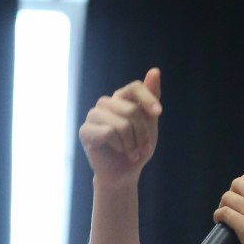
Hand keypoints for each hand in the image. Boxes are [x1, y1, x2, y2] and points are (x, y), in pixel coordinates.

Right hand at [79, 68, 161, 189]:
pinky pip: (108, 133)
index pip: (134, 87)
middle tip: (144, 148)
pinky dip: (119, 146)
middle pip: (131, 109)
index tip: (158, 113)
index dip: (148, 99)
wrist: (124, 173)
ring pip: (121, 123)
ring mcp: (93, 116)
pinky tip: (117, 151)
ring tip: (132, 152)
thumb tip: (155, 70)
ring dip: (132, 142)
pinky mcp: (85, 131)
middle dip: (142, 133)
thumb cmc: (137, 147)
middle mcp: (105, 103)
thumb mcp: (149, 122)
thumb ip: (151, 96)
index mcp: (121, 98)